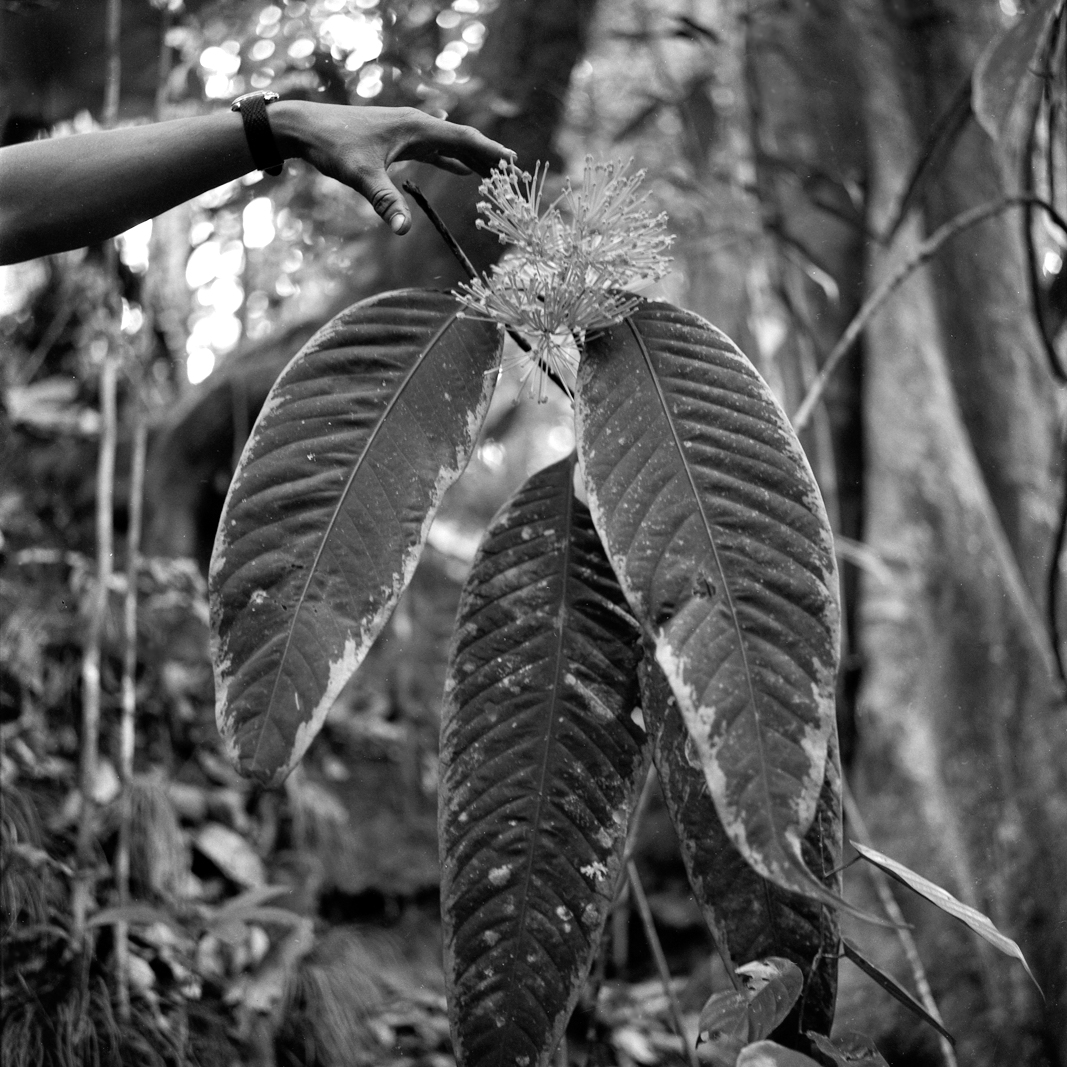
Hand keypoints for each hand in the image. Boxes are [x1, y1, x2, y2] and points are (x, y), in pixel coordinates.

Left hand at [274, 102, 515, 233]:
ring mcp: (407, 130)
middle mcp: (416, 124)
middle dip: (487, 157)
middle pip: (461, 140)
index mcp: (415, 127)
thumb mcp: (361, 176)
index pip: (462, 139)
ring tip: (495, 175)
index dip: (489, 152)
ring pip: (449, 144)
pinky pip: (434, 149)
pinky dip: (450, 159)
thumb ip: (385, 202)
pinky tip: (461, 170)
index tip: (513, 163)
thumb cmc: (334, 146)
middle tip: (514, 174)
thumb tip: (404, 231)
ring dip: (472, 159)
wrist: (307, 128)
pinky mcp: (398, 139)